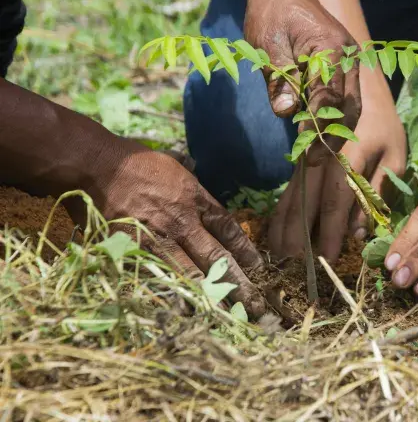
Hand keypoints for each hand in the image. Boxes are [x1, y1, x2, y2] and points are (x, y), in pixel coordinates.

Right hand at [92, 144, 267, 316]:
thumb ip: (194, 190)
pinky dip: (173, 296)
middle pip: (217, 257)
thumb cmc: (134, 162)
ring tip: (229, 316)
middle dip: (238, 283)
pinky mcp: (133, 249)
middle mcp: (182, 220)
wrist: (95, 164)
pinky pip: (158, 278)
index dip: (246, 251)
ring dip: (211, 296)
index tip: (259, 270)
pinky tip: (187, 313)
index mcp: (195, 198)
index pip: (228, 229)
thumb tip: (207, 200)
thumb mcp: (175, 168)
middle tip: (255, 306)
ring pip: (191, 273)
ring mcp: (158, 237)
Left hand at [244, 0, 359, 164]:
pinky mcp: (346, 67)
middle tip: (313, 161)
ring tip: (318, 156)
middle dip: (333, 137)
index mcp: (332, 49)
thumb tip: (287, 113)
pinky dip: (336, 120)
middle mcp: (349, 57)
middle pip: (349, 107)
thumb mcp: (268, 46)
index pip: (329, 97)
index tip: (305, 148)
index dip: (317, 126)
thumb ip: (280, 79)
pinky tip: (321, 136)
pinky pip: (346, 98)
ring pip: (352, 106)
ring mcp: (351, 62)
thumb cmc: (271, 15)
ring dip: (337, 133)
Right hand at [268, 72, 405, 261]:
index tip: (330, 258)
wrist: (357, 90)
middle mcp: (320, 161)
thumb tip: (360, 231)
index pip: (337, 201)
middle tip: (295, 269)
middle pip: (305, 204)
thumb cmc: (383, 127)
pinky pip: (287, 194)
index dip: (332, 232)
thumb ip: (377, 191)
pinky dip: (280, 217)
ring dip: (284, 231)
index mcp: (348, 157)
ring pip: (291, 200)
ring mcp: (305, 162)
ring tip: (279, 259)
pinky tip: (275, 238)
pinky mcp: (299, 165)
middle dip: (300, 238)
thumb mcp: (393, 156)